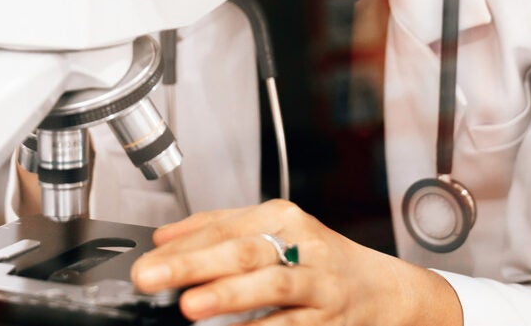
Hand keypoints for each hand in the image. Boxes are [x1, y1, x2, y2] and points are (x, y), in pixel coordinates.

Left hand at [130, 199, 462, 324]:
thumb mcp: (274, 233)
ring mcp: (319, 281)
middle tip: (152, 277)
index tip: (146, 260)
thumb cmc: (320, 261)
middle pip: (242, 250)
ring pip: (271, 284)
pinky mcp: (330, 316)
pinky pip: (293, 324)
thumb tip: (163, 238)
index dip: (182, 244)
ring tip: (191, 306)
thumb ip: (219, 230)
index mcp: (281, 216)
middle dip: (193, 264)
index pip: (223, 225)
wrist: (385, 290)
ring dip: (229, 295)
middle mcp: (302, 242)